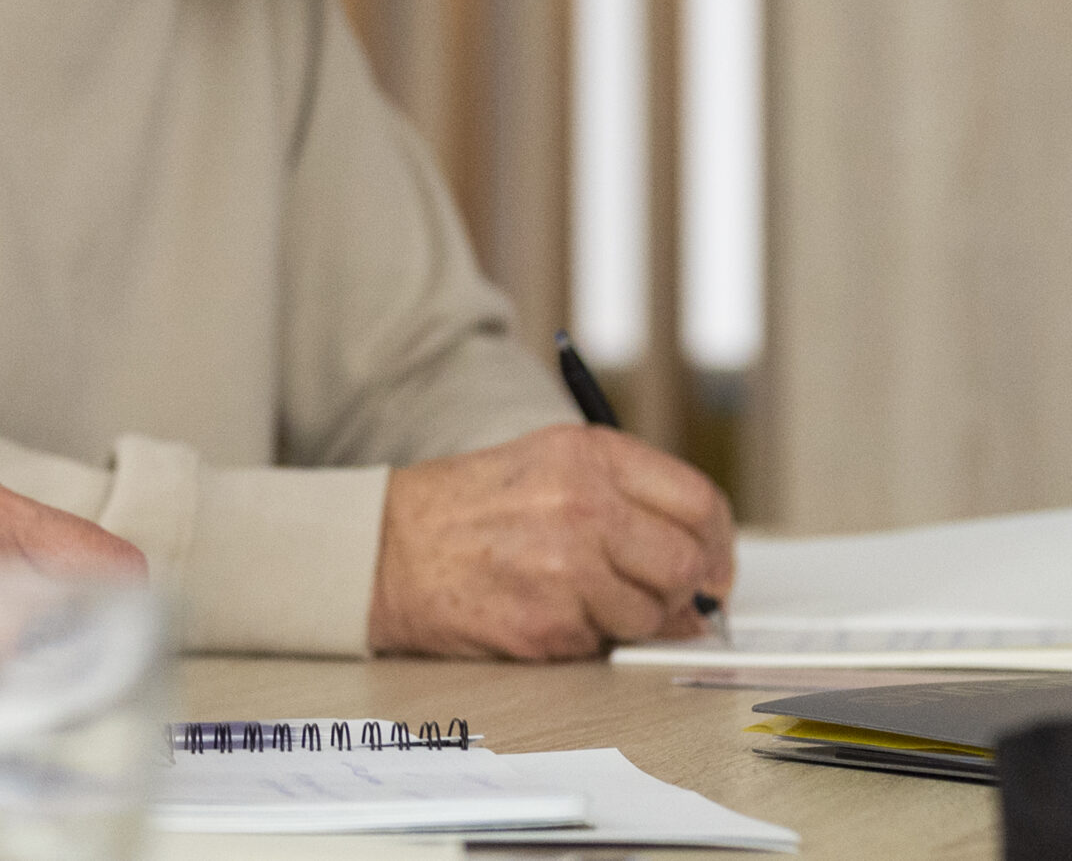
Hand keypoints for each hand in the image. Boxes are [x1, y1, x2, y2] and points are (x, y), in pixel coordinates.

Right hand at [368, 424, 735, 660]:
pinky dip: (584, 637)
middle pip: (687, 564)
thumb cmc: (463, 508)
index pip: (699, 503)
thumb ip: (624, 499)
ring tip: (578, 596)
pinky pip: (604, 644)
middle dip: (682, 590)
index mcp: (586, 455)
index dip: (716, 544)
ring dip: (628, 618)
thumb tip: (699, 567)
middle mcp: (583, 504)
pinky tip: (544, 609)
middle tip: (662, 598)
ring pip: (652, 614)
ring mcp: (566, 567)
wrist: (382, 549)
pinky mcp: (548, 624)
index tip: (711, 566)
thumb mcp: (545, 466)